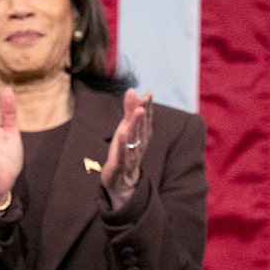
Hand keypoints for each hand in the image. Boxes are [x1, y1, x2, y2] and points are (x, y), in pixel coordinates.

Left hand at [101, 88, 151, 209]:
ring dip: (136, 125)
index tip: (148, 94)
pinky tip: (123, 134)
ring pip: (134, 139)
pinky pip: (123, 154)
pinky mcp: (120, 165)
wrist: (121, 180)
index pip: (146, 120)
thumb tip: (132, 90)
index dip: (147, 107)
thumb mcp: (126, 129)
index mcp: (142, 136)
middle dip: (143, 112)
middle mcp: (139, 145)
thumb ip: (129, 111)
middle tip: (145, 98)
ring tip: (138, 111)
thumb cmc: (125, 151)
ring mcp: (131, 155)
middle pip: (141, 127)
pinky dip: (124, 144)